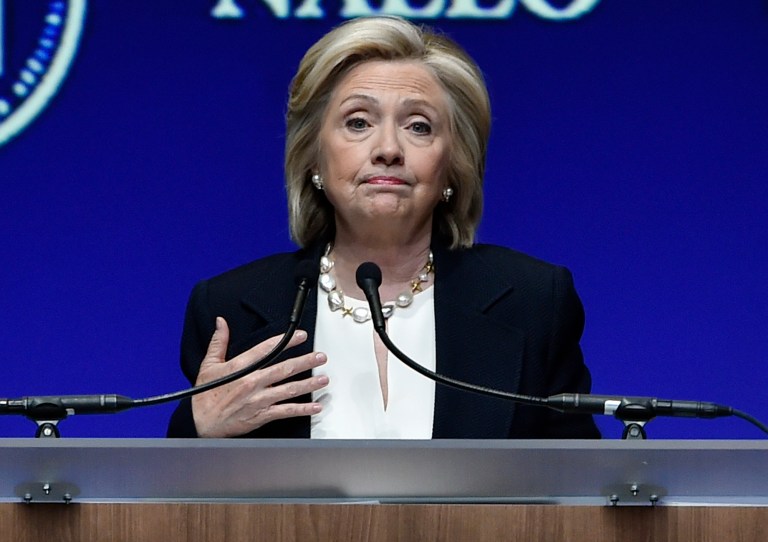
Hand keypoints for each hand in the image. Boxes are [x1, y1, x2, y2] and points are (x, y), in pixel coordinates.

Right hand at [192, 317, 328, 437]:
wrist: (200, 423)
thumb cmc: (204, 395)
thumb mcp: (208, 365)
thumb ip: (218, 342)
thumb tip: (221, 322)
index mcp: (240, 368)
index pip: (267, 350)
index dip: (286, 342)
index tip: (300, 335)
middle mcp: (252, 382)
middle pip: (284, 369)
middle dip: (305, 362)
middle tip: (320, 356)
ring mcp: (259, 400)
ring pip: (289, 390)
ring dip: (308, 384)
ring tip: (323, 379)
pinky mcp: (261, 415)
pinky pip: (285, 411)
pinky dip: (302, 409)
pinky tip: (315, 407)